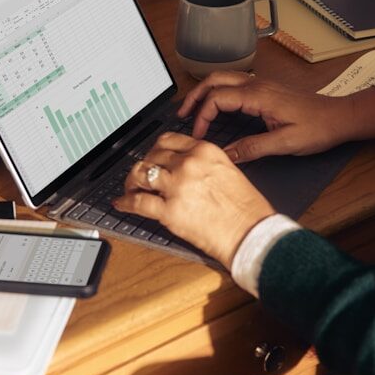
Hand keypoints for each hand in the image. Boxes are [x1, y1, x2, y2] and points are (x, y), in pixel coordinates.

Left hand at [113, 132, 274, 267]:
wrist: (252, 233)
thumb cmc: (247, 209)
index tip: (152, 157)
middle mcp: (189, 164)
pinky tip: (122, 204)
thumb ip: (205, 165)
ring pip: (140, 174)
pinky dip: (125, 203)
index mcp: (205, 151)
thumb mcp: (229, 171)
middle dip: (143, 166)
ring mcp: (177, 186)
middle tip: (140, 176)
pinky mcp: (169, 211)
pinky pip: (137, 203)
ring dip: (131, 182)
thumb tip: (185, 168)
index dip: (155, 150)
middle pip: (151, 156)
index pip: (168, 140)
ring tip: (130, 189)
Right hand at [178, 72, 374, 163]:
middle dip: (194, 96)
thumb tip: (226, 155)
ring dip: (205, 91)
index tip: (199, 136)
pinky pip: (234, 84)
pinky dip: (218, 92)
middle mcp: (258, 86)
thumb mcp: (285, 144)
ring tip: (193, 110)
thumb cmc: (318, 128)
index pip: (217, 98)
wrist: (340, 117)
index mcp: (259, 96)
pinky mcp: (266, 90)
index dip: (202, 116)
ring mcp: (262, 85)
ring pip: (224, 79)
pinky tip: (216, 107)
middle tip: (182, 115)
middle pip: (215, 80)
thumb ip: (253, 148)